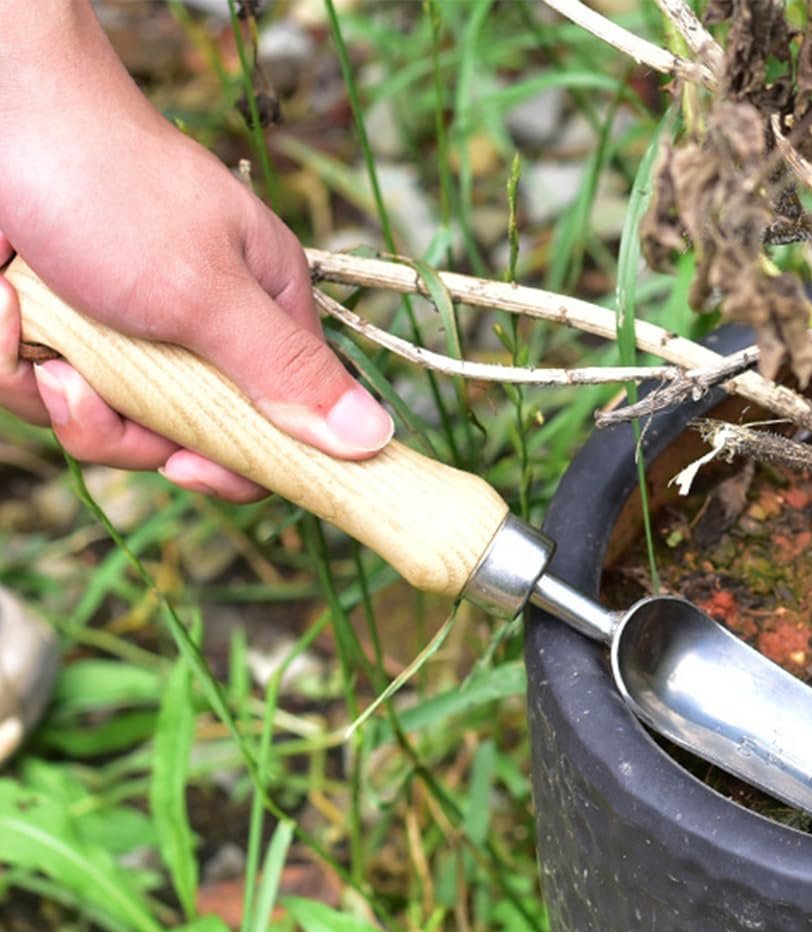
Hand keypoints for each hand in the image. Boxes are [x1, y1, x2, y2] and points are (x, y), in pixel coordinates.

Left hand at [0, 6, 392, 502]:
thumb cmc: (110, 184)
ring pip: (107, 423)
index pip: (281, 426)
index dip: (239, 463)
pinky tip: (5, 302)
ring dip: (54, 389)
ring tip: (25, 319)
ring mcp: (132, 333)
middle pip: (182, 440)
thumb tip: (374, 437)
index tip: (186, 467)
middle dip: (119, 427)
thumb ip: (284, 370)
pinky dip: (15, 358)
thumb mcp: (207, 290)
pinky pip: (48, 391)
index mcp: (262, 314)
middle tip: (82, 386)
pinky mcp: (69, 332)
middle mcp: (203, 332)